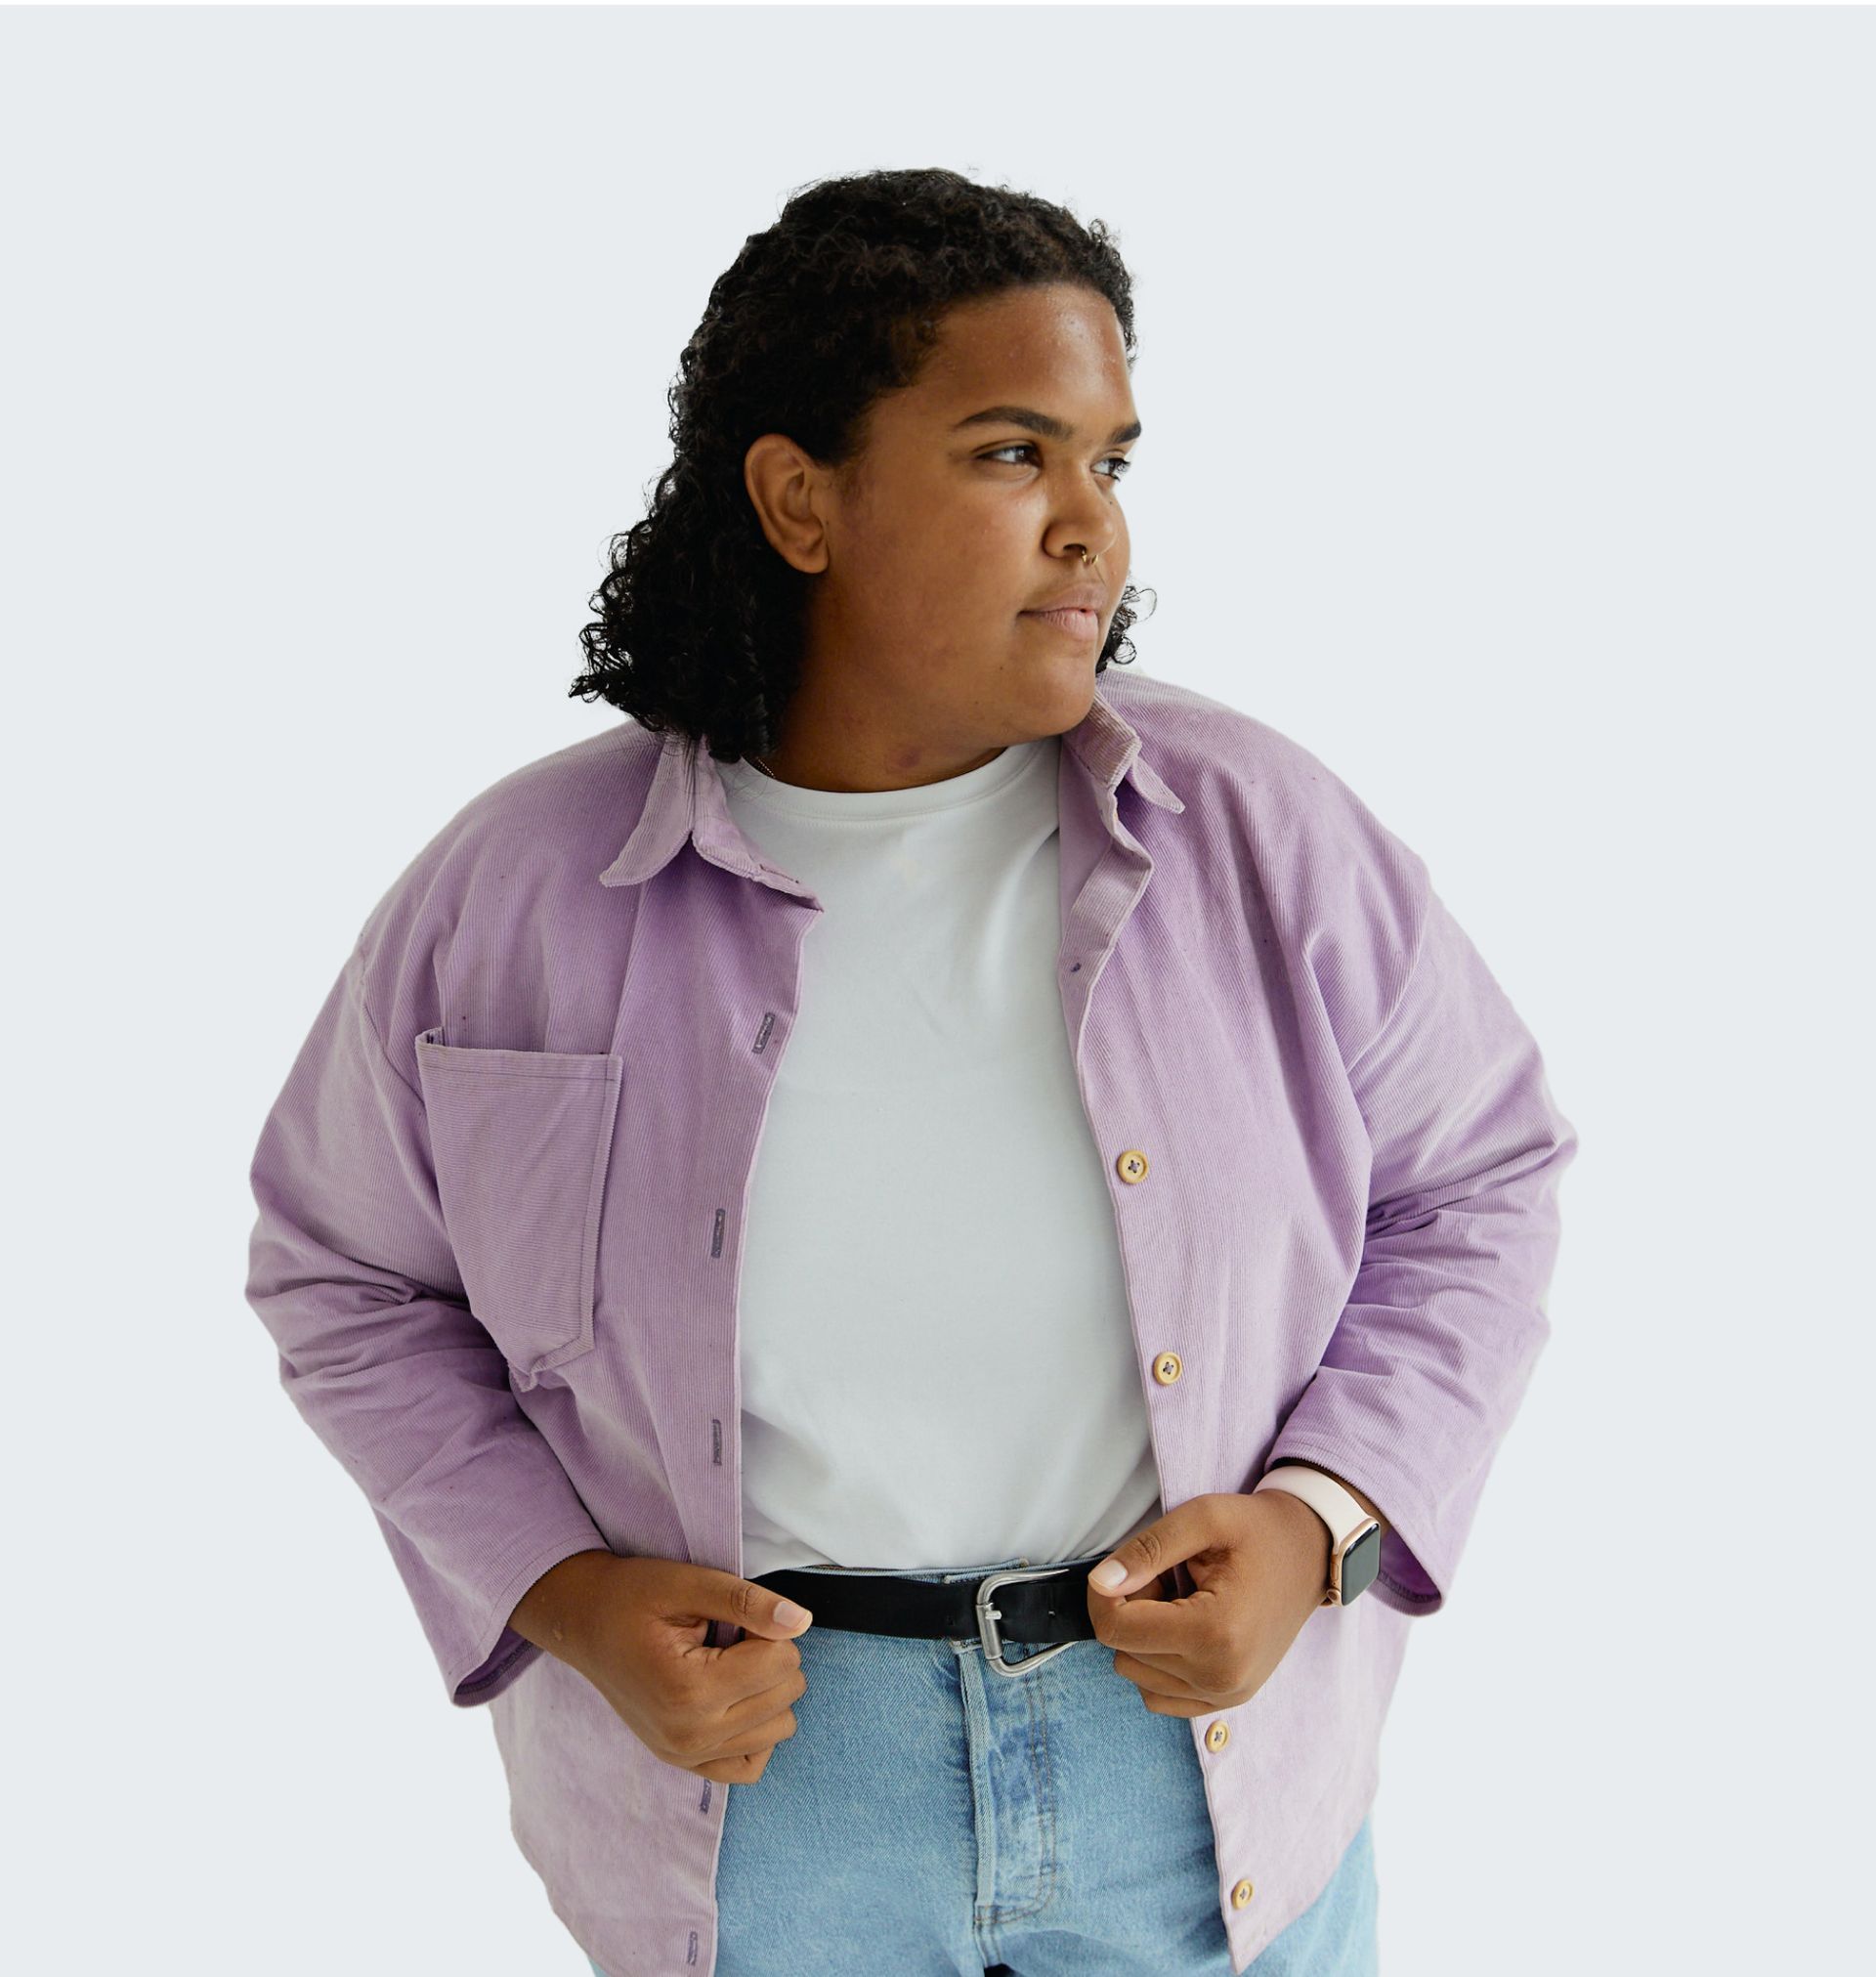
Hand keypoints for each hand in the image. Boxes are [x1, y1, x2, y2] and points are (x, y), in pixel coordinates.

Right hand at [511, 1550, 814, 1783]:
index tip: (735, 1618)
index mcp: (689, 1691)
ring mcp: (686, 1756)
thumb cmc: (632, 1596)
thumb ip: (747, 1601)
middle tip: (729, 1637)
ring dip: (767, 1691)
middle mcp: (689, 1735)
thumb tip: (801, 1622)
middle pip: (786, 1695)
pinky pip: (751, 1766)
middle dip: (771, 1657)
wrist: (583, 1624)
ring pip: (779, 1729)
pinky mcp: (685, 1762)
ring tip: (728, 1664)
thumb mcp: (687, 1582)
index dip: (769, 1628)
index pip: (781, 1662)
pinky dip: (756, 1731)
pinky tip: (734, 1697)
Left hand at [1083, 1491, 1333, 1716]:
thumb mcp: (1204, 1518)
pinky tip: (1184, 1628)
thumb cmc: (1258, 1530)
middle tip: (1167, 1577)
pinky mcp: (1228, 1700)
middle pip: (1125, 1652)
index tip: (1124, 1567)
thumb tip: (1100, 1582)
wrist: (1311, 1552)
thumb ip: (1147, 1550)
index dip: (1103, 1595)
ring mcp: (1227, 1694)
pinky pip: (1159, 1695)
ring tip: (1181, 1600)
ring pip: (1137, 1675)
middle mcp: (1222, 1675)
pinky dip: (1158, 1662)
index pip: (1117, 1630)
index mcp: (1215, 1631)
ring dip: (1145, 1637)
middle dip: (1131, 1611)